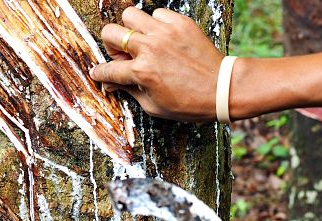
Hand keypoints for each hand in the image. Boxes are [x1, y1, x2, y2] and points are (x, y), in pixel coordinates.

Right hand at [90, 7, 225, 121]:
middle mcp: (149, 48)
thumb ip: (130, 92)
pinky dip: (156, 24)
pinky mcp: (180, 23)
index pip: (108, 69)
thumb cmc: (190, 103)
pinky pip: (157, 14)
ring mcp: (165, 33)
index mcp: (141, 72)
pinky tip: (164, 38)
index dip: (100, 73)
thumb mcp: (155, 106)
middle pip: (111, 32)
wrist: (222, 88)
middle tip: (124, 55)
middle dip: (111, 45)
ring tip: (143, 41)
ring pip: (131, 15)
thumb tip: (112, 85)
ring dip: (132, 29)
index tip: (98, 73)